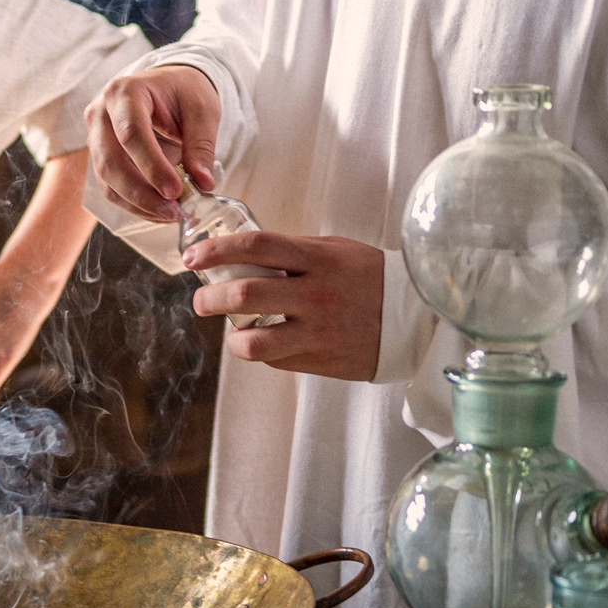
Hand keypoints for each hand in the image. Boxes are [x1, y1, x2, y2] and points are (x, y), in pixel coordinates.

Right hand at [87, 64, 221, 220]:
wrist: (168, 88)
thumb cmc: (183, 93)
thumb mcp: (202, 111)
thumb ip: (201, 146)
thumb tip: (203, 183)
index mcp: (125, 92)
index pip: (131, 133)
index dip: (152, 165)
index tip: (175, 190)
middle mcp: (101, 113)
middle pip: (111, 160)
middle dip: (141, 192)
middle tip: (173, 210)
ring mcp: (96, 137)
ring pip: (107, 180)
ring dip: (138, 203)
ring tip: (171, 214)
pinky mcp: (101, 158)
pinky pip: (111, 188)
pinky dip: (135, 205)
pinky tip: (160, 212)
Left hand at [186, 231, 384, 379]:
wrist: (414, 318)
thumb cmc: (368, 277)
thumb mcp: (335, 250)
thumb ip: (292, 251)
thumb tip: (242, 252)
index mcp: (317, 258)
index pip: (256, 246)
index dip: (217, 250)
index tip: (194, 258)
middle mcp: (316, 294)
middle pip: (245, 293)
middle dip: (210, 298)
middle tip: (201, 300)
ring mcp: (318, 331)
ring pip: (254, 342)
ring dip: (231, 337)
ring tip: (230, 331)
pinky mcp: (321, 360)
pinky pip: (275, 360)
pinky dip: (261, 352)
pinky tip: (263, 342)